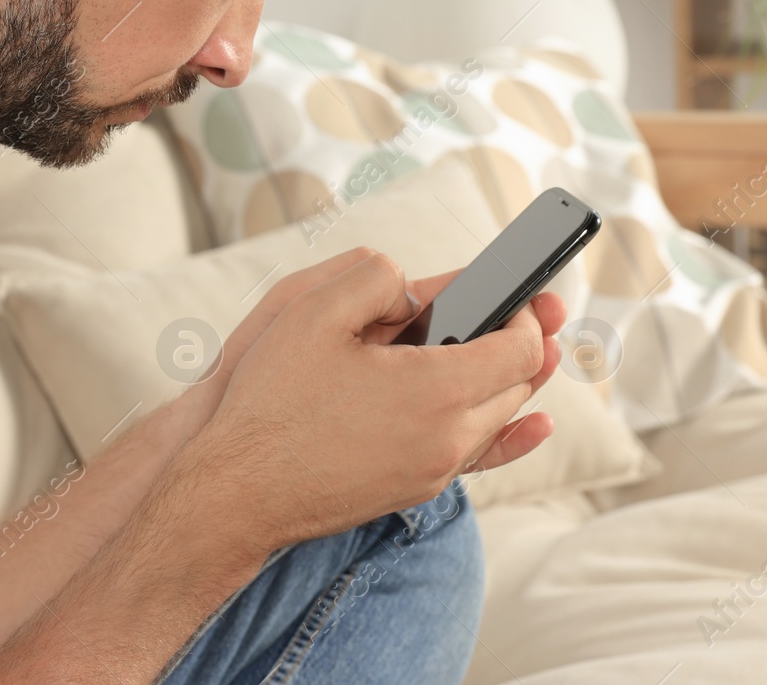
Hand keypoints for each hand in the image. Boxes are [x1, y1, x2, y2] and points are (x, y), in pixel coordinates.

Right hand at [202, 249, 557, 549]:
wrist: (241, 488)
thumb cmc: (270, 401)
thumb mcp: (311, 311)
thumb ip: (373, 277)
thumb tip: (413, 289)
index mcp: (436, 389)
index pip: (521, 349)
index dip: (525, 315)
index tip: (515, 296)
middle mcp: (449, 438)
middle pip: (518, 385)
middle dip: (521, 345)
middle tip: (509, 315)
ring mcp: (435, 471)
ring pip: (498, 420)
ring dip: (505, 382)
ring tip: (498, 350)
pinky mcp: (416, 490)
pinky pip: (477, 455)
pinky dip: (502, 430)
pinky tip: (524, 425)